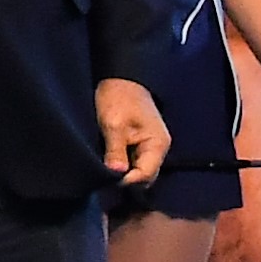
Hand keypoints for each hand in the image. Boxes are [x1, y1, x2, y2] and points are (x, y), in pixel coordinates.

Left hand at [97, 76, 170, 190]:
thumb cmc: (118, 97)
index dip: (128, 181)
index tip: (107, 182)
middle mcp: (157, 149)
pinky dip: (123, 167)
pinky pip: (134, 162)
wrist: (119, 79)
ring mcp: (149, 147)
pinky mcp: (140, 145)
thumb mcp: (114, 123)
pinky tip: (109, 167)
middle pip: (145, 176)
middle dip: (126, 181)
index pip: (146, 174)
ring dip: (124, 175)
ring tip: (104, 175)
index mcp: (157, 144)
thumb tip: (117, 173)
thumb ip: (116, 149)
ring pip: (139, 171)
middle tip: (103, 182)